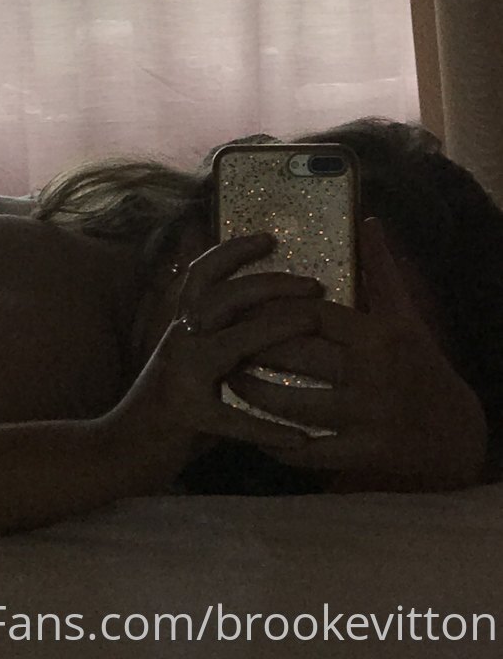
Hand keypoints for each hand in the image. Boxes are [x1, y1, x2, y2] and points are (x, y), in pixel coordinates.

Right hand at [109, 233, 323, 488]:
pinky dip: (268, 430)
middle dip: (271, 283)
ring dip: (274, 329)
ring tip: (312, 321)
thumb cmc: (165, 409)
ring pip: (233, 343)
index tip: (270, 238)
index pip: (203, 274)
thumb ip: (217, 342)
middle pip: (225, 296)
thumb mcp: (188, 362)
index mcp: (181, 327)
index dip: (234, 251)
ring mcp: (182, 376)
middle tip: (313, 283)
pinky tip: (300, 440)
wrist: (119, 449)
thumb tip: (261, 321)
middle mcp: (179, 341)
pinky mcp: (187, 416)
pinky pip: (236, 421)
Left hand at [222, 217, 487, 491]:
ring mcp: (367, 418)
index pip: (313, 315)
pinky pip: (312, 451)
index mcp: (378, 336)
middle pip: (298, 356)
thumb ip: (382, 269)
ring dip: (255, 394)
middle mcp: (372, 374)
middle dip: (253, 348)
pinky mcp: (364, 454)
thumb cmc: (423, 365)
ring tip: (227, 379)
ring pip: (296, 404)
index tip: (241, 305)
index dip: (273, 309)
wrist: (458, 432)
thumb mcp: (406, 316)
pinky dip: (280, 444)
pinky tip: (255, 432)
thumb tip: (367, 221)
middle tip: (219, 339)